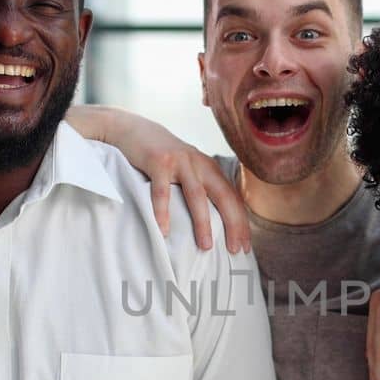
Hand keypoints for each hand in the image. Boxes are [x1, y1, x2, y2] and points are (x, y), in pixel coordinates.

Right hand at [68, 104, 251, 253]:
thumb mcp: (189, 169)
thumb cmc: (164, 159)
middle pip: (223, 197)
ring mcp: (180, 162)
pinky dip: (163, 212)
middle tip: (235, 250)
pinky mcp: (158, 162)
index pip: (233, 199)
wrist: (134, 129)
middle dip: (233, 224)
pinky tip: (164, 230)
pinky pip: (162, 191)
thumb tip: (216, 222)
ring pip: (196, 196)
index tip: (245, 247)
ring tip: (206, 246)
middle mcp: (200, 164)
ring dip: (203, 223)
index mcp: (210, 169)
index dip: (241, 223)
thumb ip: (202, 187)